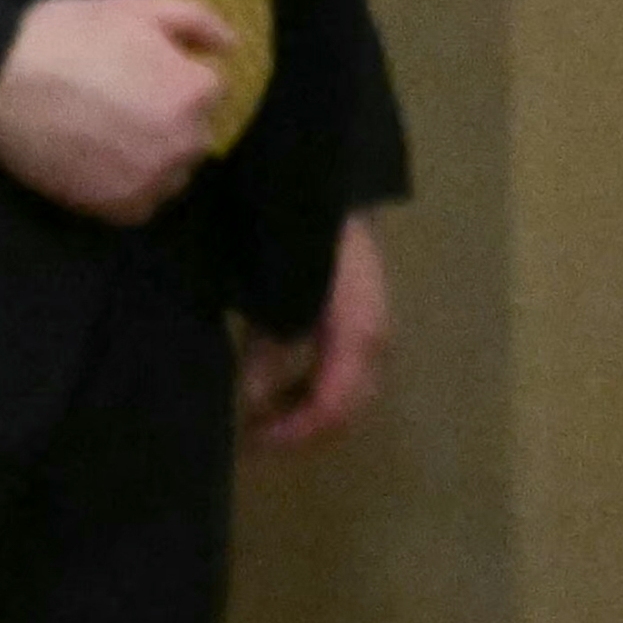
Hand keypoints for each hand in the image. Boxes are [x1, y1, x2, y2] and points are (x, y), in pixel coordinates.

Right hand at [0, 0, 238, 224]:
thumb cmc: (67, 35)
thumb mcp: (134, 7)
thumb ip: (195, 22)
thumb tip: (231, 47)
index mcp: (194, 92)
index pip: (207, 88)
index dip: (171, 73)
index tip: (132, 66)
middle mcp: (185, 143)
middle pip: (192, 131)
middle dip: (166, 115)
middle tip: (114, 98)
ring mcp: (152, 180)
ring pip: (171, 169)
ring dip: (152, 153)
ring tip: (103, 131)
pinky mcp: (119, 208)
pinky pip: (143, 201)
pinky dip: (127, 183)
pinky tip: (94, 159)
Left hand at [241, 214, 393, 448]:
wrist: (325, 178)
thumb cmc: (301, 231)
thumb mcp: (278, 292)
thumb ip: (269, 349)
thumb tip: (254, 402)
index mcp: (359, 332)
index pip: (334, 405)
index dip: (293, 432)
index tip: (250, 444)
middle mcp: (372, 337)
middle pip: (345, 406)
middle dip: (300, 429)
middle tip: (251, 440)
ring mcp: (367, 326)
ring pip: (343, 390)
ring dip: (303, 410)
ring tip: (257, 418)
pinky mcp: (355, 315)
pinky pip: (338, 367)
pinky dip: (308, 385)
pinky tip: (273, 385)